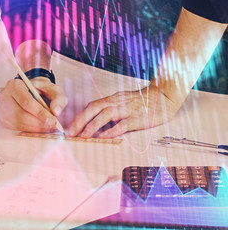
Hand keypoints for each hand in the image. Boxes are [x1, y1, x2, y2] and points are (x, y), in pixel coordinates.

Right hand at [0, 77, 67, 131]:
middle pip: (19, 114)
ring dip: (33, 128)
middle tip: (50, 126)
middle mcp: (4, 96)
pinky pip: (15, 128)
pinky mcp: (3, 119)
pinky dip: (28, 130)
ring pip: (17, 123)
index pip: (26, 102)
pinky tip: (38, 128)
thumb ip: (58, 98)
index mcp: (14, 85)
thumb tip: (56, 112)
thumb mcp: (53, 89)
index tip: (52, 120)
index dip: (40, 113)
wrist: (31, 92)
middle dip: (37, 123)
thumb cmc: (41, 90)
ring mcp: (1, 109)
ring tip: (46, 127)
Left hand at [66, 85, 180, 137]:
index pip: (92, 106)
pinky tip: (103, 137)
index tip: (70, 127)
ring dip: (92, 126)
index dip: (79, 116)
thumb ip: (109, 111)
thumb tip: (95, 125)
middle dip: (80, 121)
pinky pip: (122, 124)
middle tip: (70, 133)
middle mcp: (117, 102)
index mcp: (112, 99)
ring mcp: (127, 109)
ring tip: (83, 136)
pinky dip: (111, 131)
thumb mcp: (122, 102)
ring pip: (106, 115)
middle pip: (94, 109)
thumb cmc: (141, 102)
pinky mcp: (137, 117)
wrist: (163, 95)